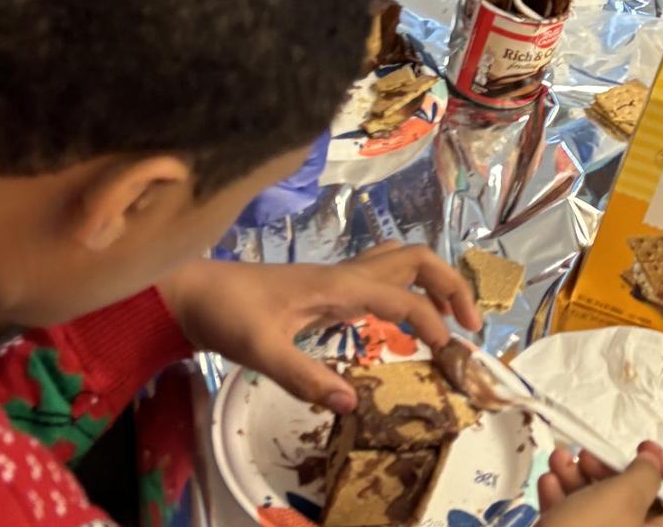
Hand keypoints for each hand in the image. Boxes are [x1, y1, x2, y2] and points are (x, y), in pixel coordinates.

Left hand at [159, 243, 481, 411]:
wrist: (194, 290)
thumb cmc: (226, 314)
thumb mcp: (259, 351)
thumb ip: (304, 376)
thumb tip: (353, 403)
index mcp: (340, 286)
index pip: (405, 296)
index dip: (433, 322)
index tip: (449, 353)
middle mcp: (347, 273)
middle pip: (418, 258)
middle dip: (452, 285)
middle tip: (468, 325)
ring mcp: (339, 274)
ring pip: (404, 260)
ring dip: (435, 280)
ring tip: (451, 318)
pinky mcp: (329, 284)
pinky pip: (385, 273)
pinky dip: (410, 286)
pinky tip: (405, 315)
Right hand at [539, 441, 662, 526]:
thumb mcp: (622, 497)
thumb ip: (645, 474)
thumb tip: (652, 465)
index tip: (643, 448)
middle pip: (640, 505)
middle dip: (611, 472)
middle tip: (589, 454)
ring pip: (603, 513)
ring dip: (580, 481)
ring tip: (558, 460)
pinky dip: (565, 503)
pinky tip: (547, 483)